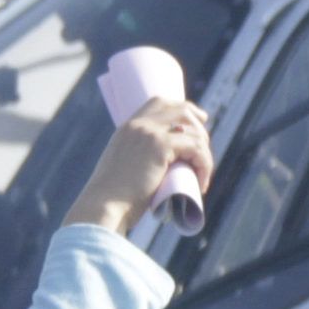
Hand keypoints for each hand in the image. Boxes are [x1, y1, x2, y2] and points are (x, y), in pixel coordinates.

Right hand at [65, 94, 217, 231]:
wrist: (104, 206)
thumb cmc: (114, 199)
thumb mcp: (124, 169)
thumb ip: (139, 161)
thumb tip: (160, 172)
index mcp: (128, 127)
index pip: (160, 102)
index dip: (183, 109)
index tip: (198, 124)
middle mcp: (138, 124)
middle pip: (182, 109)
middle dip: (200, 127)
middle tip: (204, 152)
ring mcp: (149, 132)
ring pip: (193, 130)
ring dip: (204, 152)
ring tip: (202, 174)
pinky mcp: (160, 146)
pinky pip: (196, 147)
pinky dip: (204, 164)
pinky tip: (202, 182)